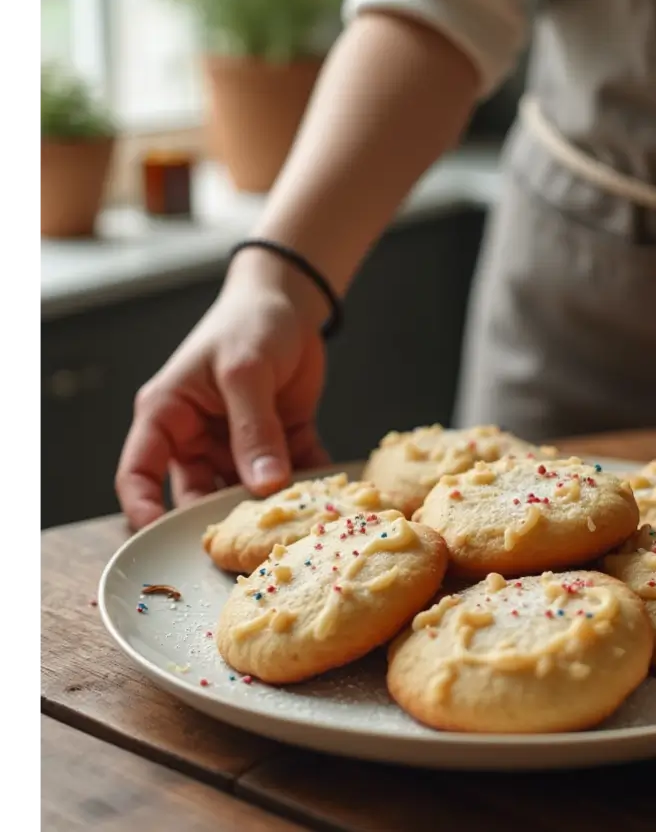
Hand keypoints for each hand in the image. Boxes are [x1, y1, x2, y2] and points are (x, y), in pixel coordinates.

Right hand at [115, 254, 330, 529]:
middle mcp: (198, 436)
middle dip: (221, 519)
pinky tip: (329, 498)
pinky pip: (291, 473)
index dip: (143, 508)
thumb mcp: (246, 372)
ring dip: (270, 507)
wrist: (291, 301)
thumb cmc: (250, 323)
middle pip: (198, 493)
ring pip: (247, 490)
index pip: (138, 473)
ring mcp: (239, 443)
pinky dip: (308, 486)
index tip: (162, 535)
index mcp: (168, 416)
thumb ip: (254, 429)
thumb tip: (264, 486)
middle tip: (248, 543)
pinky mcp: (280, 441)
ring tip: (297, 525)